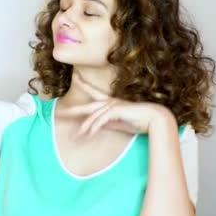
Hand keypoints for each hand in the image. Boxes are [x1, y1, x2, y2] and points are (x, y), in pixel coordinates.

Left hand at [58, 72, 173, 139]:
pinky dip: (94, 128)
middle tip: (60, 112)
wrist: (155, 119)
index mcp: (111, 103)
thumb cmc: (139, 121)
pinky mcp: (116, 111)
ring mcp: (113, 105)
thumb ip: (107, 124)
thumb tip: (95, 127)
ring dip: (83, 128)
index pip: (94, 93)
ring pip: (93, 117)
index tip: (75, 77)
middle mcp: (110, 102)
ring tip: (74, 138)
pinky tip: (88, 135)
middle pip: (88, 106)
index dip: (84, 85)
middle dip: (74, 110)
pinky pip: (101, 120)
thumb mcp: (119, 124)